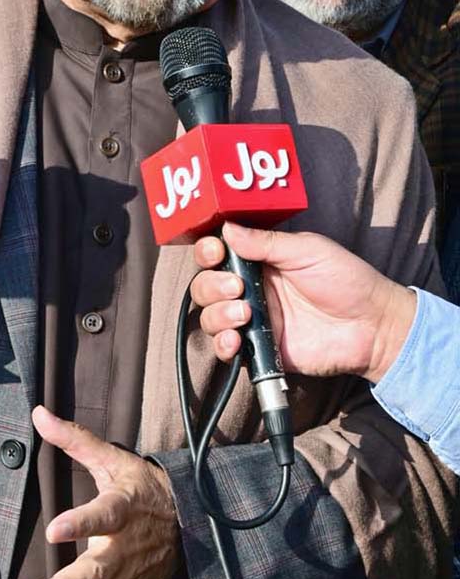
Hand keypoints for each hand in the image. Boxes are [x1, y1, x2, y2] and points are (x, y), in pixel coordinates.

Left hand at [0, 406, 181, 578]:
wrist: (189, 532)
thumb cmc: (142, 491)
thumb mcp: (114, 461)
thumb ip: (75, 440)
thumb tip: (38, 413)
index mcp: (122, 511)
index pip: (102, 517)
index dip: (80, 524)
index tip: (53, 530)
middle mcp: (122, 551)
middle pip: (93, 576)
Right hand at [192, 222, 415, 382]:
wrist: (372, 326)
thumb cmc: (347, 281)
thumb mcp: (308, 250)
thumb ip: (267, 242)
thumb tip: (228, 229)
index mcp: (260, 260)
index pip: (218, 253)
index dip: (208, 252)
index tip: (215, 252)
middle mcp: (251, 289)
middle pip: (206, 285)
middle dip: (212, 285)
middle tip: (236, 287)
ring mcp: (253, 320)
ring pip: (210, 316)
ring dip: (218, 313)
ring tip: (245, 314)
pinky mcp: (258, 349)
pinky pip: (225, 348)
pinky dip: (222, 344)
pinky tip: (236, 339)